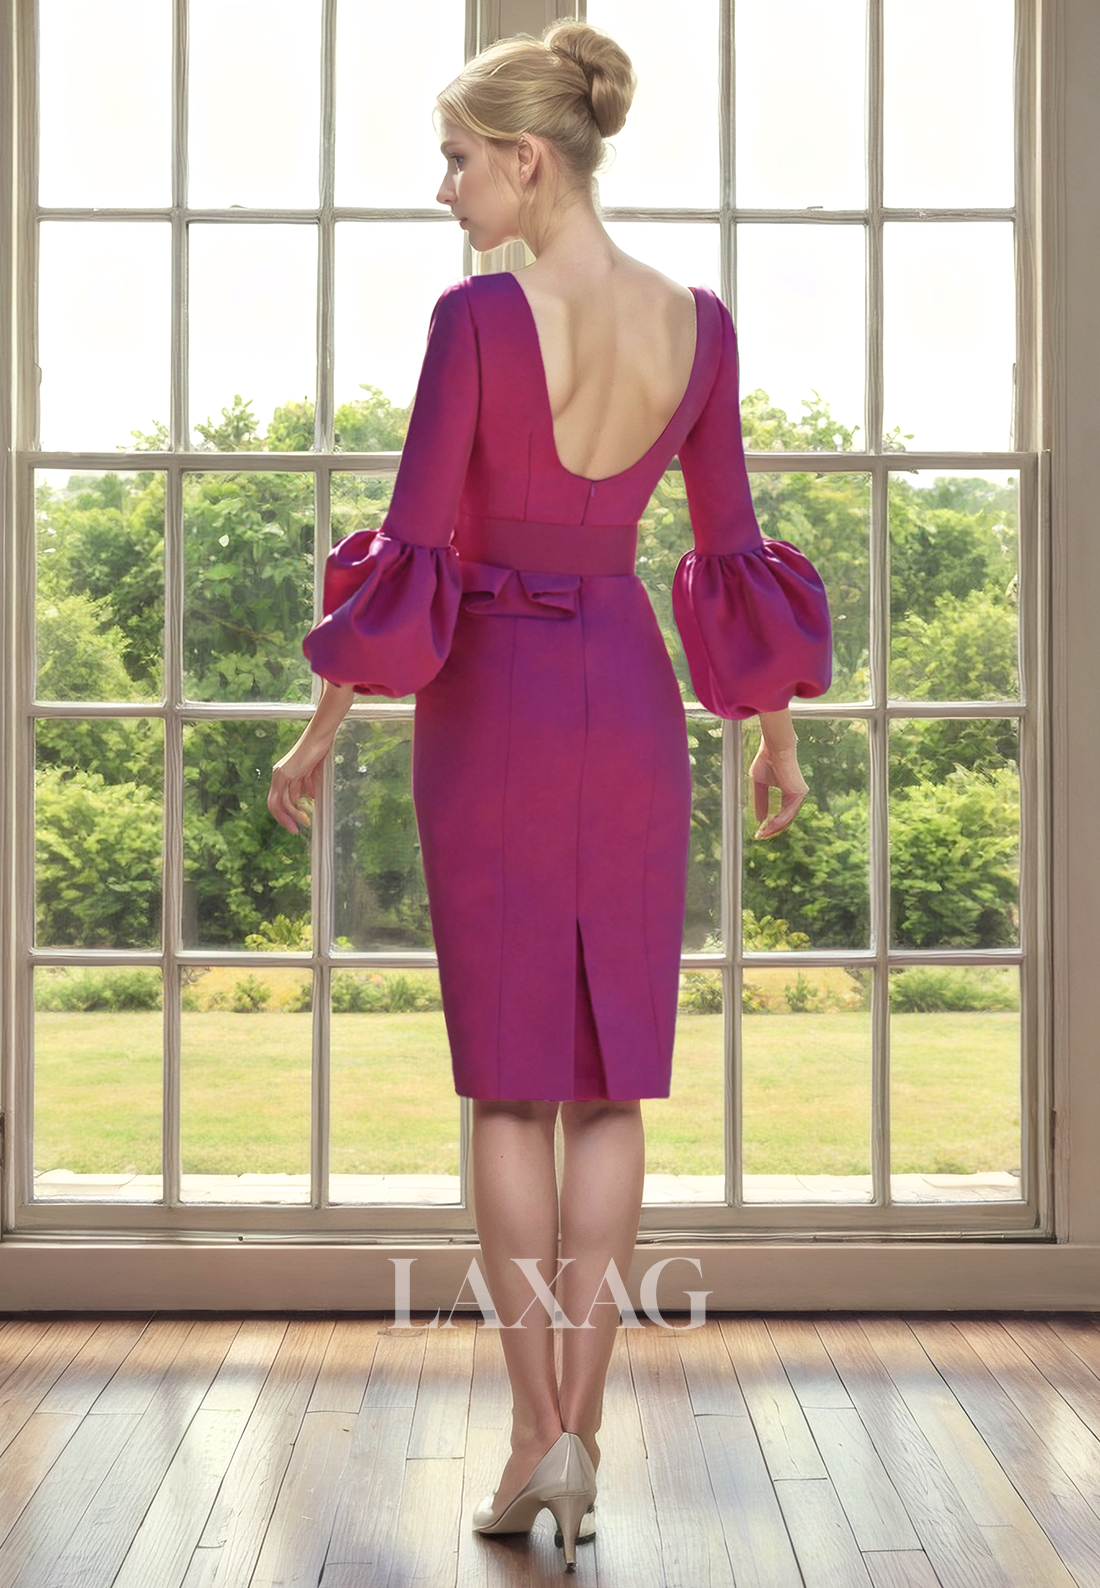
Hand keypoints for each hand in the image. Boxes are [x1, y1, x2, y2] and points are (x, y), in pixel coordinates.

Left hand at [268, 680, 354, 833]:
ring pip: (281, 803)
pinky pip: (287, 797)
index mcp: (283, 774)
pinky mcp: (286, 773)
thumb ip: (307, 786)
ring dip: (292, 816)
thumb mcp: (312, 773)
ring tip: (304, 823)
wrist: (320, 736)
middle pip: (273, 804)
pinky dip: (295, 809)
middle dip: (283, 819)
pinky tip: (305, 814)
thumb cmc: (319, 750)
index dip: (285, 813)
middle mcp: (278, 774)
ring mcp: (280, 774)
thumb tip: (309, 800)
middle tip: (294, 831)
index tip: (296, 823)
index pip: (278, 799)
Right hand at [748, 738, 808, 840]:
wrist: (775, 749)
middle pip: (785, 818)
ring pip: (787, 818)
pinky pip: (788, 813)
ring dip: (774, 828)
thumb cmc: (767, 761)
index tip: (760, 830)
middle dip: (771, 829)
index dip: (770, 822)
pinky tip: (768, 827)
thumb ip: (761, 801)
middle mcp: (796, 794)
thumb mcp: (760, 785)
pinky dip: (778, 821)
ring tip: (762, 834)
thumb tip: (760, 819)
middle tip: (760, 836)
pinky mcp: (798, 794)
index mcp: (788, 791)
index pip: (781, 812)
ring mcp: (799, 794)